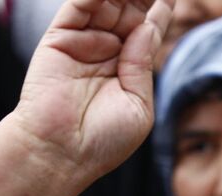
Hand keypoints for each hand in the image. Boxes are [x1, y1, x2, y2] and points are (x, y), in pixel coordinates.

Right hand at [13, 0, 173, 187]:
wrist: (61, 154)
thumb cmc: (102, 141)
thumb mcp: (138, 104)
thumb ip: (143, 64)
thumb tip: (146, 26)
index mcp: (129, 68)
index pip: (148, 29)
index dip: (161, 9)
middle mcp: (107, 51)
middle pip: (130, 9)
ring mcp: (84, 42)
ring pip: (107, 2)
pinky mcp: (60, 37)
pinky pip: (79, 5)